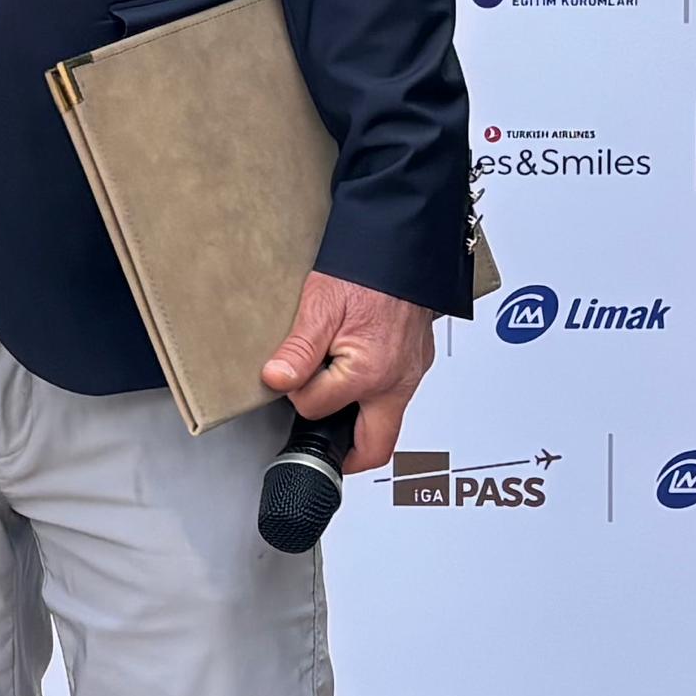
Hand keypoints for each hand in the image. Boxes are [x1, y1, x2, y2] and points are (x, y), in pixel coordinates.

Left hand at [262, 272, 437, 465]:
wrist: (404, 242)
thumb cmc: (367, 269)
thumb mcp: (321, 305)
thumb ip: (298, 349)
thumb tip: (276, 380)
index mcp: (370, 373)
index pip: (318, 410)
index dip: (297, 397)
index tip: (290, 378)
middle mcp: (398, 381)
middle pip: (376, 447)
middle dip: (347, 453)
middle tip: (322, 446)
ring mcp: (413, 374)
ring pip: (389, 421)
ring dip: (361, 420)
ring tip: (334, 400)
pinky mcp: (419, 362)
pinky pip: (397, 394)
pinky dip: (375, 395)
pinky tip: (356, 374)